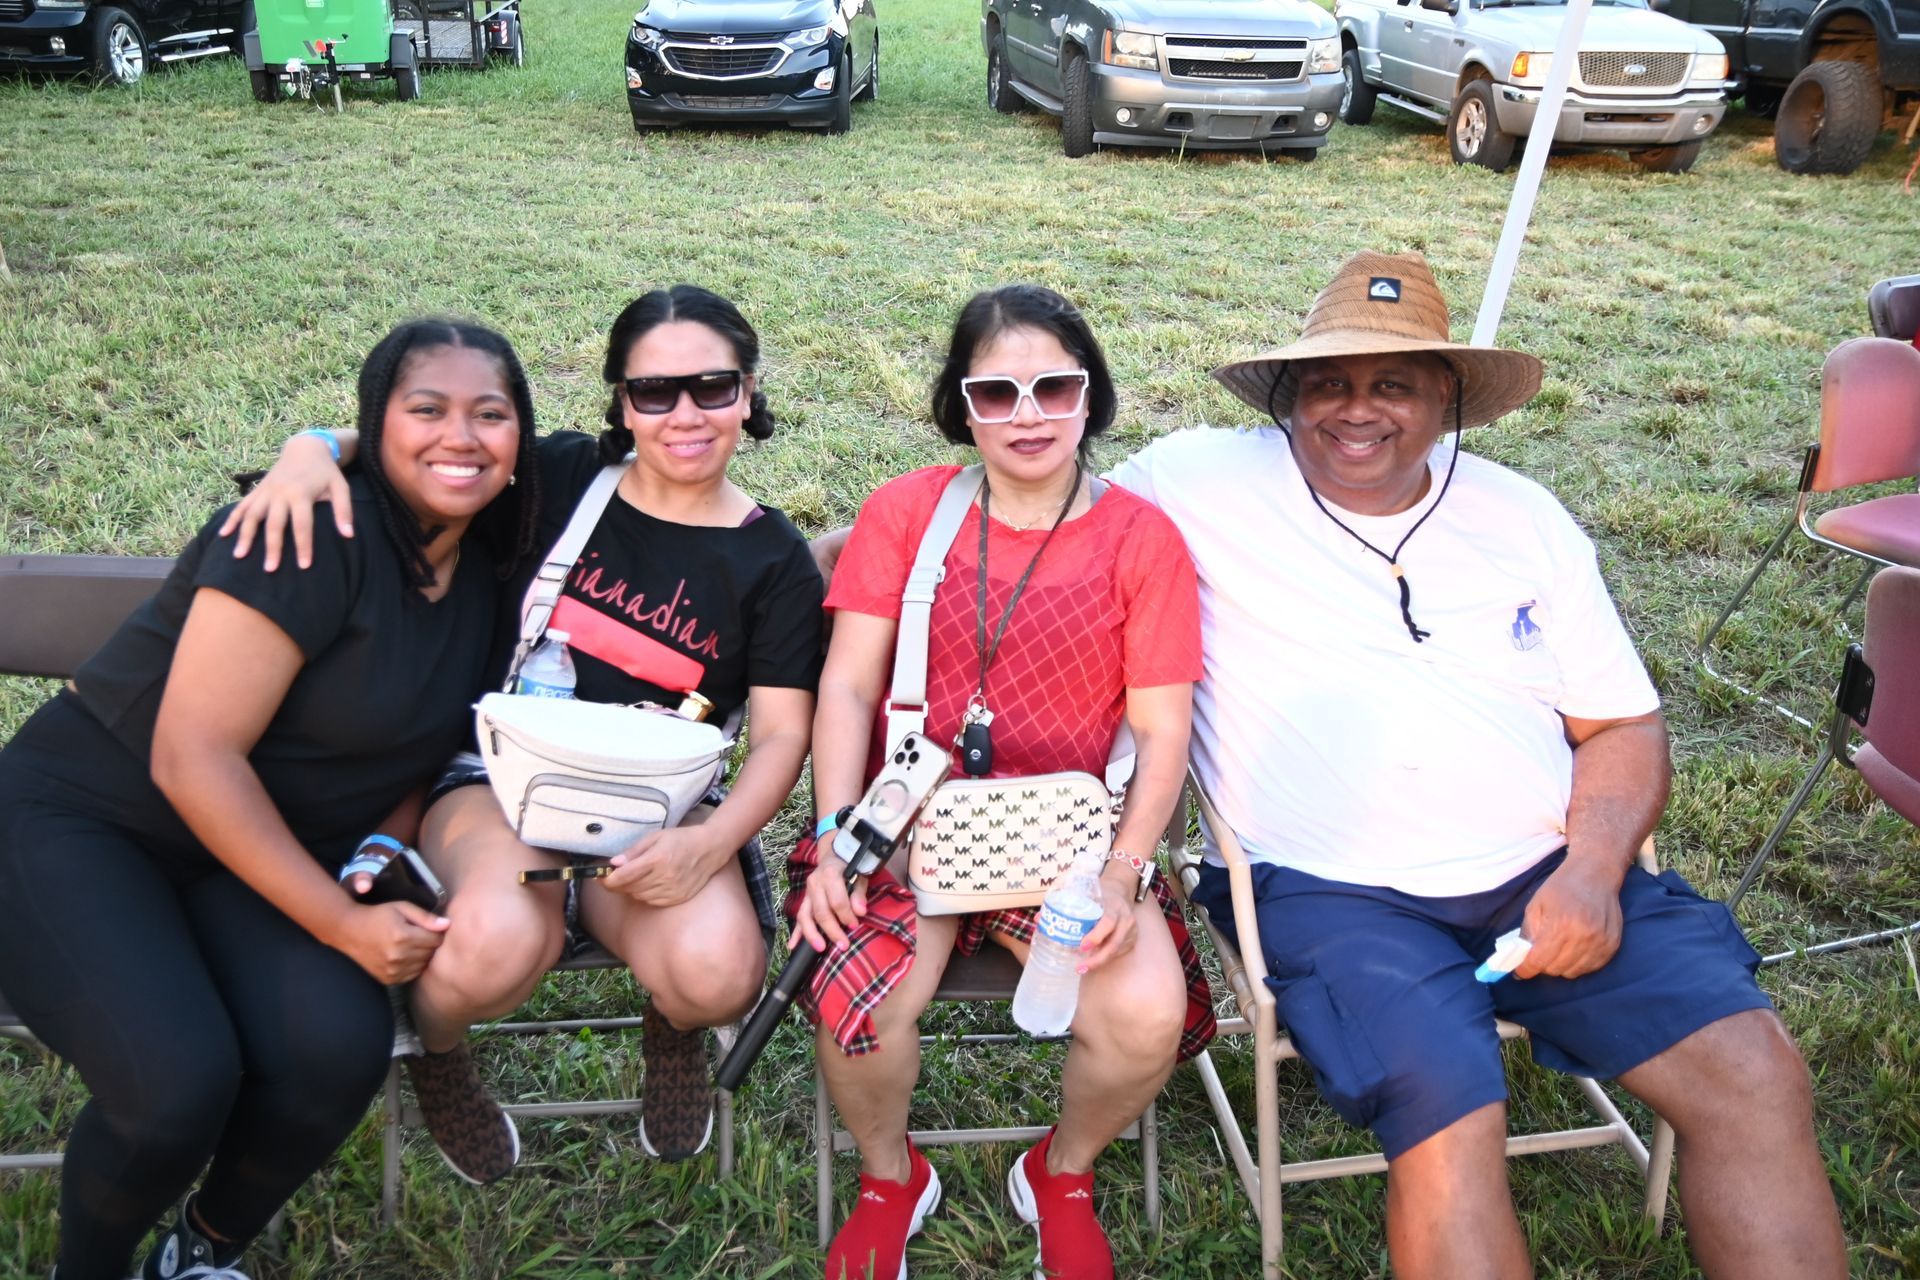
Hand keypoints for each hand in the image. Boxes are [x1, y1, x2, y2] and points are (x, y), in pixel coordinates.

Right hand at [219, 433, 351, 569]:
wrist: (305, 448)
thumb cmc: (326, 471)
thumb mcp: (341, 487)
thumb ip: (344, 510)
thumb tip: (349, 535)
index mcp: (301, 493)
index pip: (302, 525)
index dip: (303, 546)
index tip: (304, 566)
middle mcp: (280, 493)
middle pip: (273, 524)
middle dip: (272, 547)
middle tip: (270, 570)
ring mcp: (266, 492)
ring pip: (251, 516)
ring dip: (244, 536)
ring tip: (239, 557)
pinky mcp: (257, 490)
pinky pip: (241, 506)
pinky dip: (231, 520)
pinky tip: (223, 535)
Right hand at [332, 900, 448, 983]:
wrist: (349, 931)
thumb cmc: (377, 916)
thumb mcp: (401, 908)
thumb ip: (425, 917)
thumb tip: (447, 925)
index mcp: (403, 936)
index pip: (436, 940)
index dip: (437, 932)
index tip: (432, 928)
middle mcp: (398, 956)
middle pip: (431, 953)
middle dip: (430, 943)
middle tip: (420, 935)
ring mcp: (393, 970)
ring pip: (424, 965)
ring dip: (422, 955)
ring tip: (411, 944)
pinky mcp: (388, 979)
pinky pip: (412, 974)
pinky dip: (413, 966)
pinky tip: (404, 955)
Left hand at [601, 825, 728, 908]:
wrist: (710, 849)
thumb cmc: (681, 839)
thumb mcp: (655, 837)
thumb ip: (633, 851)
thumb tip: (613, 863)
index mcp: (657, 859)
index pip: (624, 877)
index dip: (607, 879)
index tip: (600, 877)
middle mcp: (664, 877)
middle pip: (629, 888)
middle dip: (617, 884)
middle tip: (613, 876)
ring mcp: (672, 890)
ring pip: (639, 896)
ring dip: (631, 889)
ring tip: (634, 877)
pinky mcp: (677, 898)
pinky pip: (652, 901)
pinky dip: (645, 894)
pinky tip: (648, 884)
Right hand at [791, 858, 868, 953]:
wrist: (835, 855)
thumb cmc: (850, 867)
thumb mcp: (860, 875)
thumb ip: (859, 893)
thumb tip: (860, 912)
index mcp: (829, 875)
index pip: (837, 902)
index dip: (847, 916)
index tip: (855, 926)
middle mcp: (815, 883)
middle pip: (821, 912)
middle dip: (832, 931)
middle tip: (843, 945)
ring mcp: (807, 892)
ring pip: (805, 916)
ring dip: (812, 934)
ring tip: (820, 948)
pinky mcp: (804, 899)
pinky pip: (798, 917)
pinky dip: (796, 932)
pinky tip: (792, 945)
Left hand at [1073, 892, 1137, 973]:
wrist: (1120, 891)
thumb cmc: (1100, 893)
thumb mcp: (1088, 893)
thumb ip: (1068, 904)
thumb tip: (1041, 919)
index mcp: (1114, 905)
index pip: (1108, 922)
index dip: (1096, 936)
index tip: (1082, 946)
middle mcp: (1125, 919)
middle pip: (1114, 943)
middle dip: (1097, 958)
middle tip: (1080, 967)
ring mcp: (1131, 930)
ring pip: (1116, 951)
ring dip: (1099, 961)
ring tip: (1082, 967)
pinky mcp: (1131, 939)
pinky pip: (1118, 952)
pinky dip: (1105, 957)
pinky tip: (1092, 961)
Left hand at [1513, 859, 1623, 979]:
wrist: (1595, 873)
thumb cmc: (1562, 887)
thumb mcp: (1536, 905)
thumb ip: (1528, 933)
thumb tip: (1520, 958)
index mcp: (1560, 924)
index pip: (1539, 960)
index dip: (1526, 969)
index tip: (1519, 972)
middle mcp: (1583, 936)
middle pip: (1555, 969)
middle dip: (1542, 965)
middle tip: (1539, 956)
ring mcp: (1600, 942)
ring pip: (1572, 972)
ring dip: (1560, 966)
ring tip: (1557, 951)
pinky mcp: (1612, 945)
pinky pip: (1590, 968)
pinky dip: (1578, 965)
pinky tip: (1573, 951)